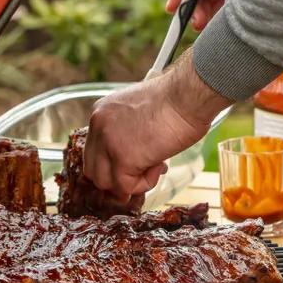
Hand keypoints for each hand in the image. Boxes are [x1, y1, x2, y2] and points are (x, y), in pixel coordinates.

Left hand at [83, 54, 233, 198]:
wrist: (188, 95)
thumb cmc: (176, 98)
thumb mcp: (141, 110)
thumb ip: (130, 131)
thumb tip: (138, 156)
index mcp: (101, 113)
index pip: (94, 151)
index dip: (114, 163)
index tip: (136, 162)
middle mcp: (98, 127)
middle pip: (94, 170)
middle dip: (119, 176)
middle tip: (145, 168)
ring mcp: (108, 144)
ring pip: (106, 183)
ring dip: (131, 182)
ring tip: (155, 166)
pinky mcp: (123, 159)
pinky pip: (126, 188)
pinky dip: (145, 184)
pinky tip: (160, 165)